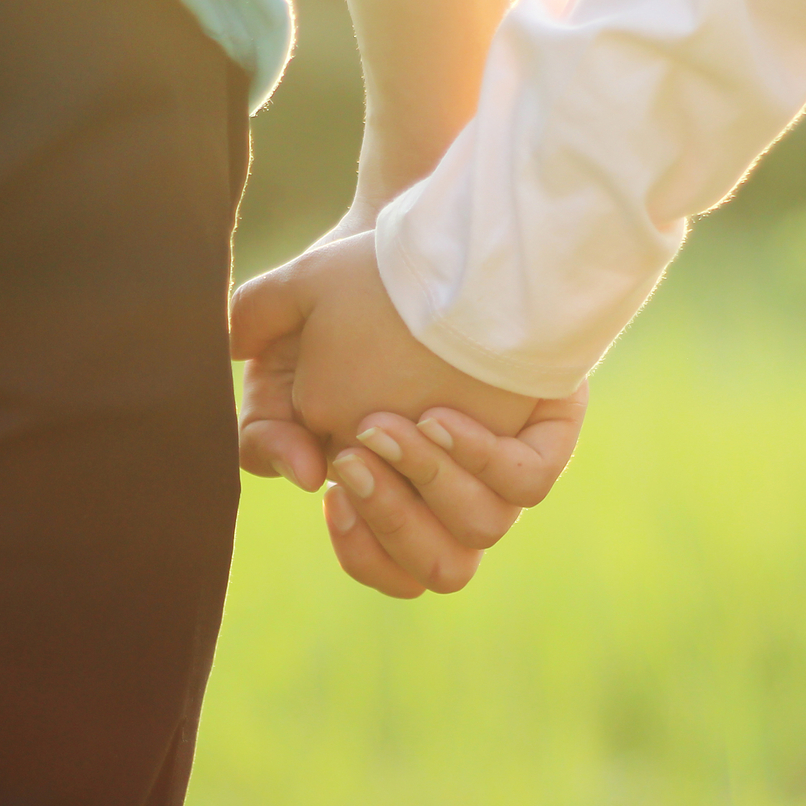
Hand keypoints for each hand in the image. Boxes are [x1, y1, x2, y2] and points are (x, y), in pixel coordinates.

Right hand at [230, 230, 583, 595]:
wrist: (418, 238)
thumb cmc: (348, 294)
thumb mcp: (284, 342)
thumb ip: (261, 410)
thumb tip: (297, 471)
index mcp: (394, 489)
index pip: (382, 564)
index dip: (357, 543)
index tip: (326, 483)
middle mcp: (453, 491)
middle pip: (438, 568)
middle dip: (388, 517)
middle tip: (357, 455)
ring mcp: (498, 464)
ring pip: (481, 531)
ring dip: (428, 486)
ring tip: (394, 426)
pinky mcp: (544, 430)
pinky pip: (528, 482)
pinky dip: (482, 461)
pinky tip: (441, 416)